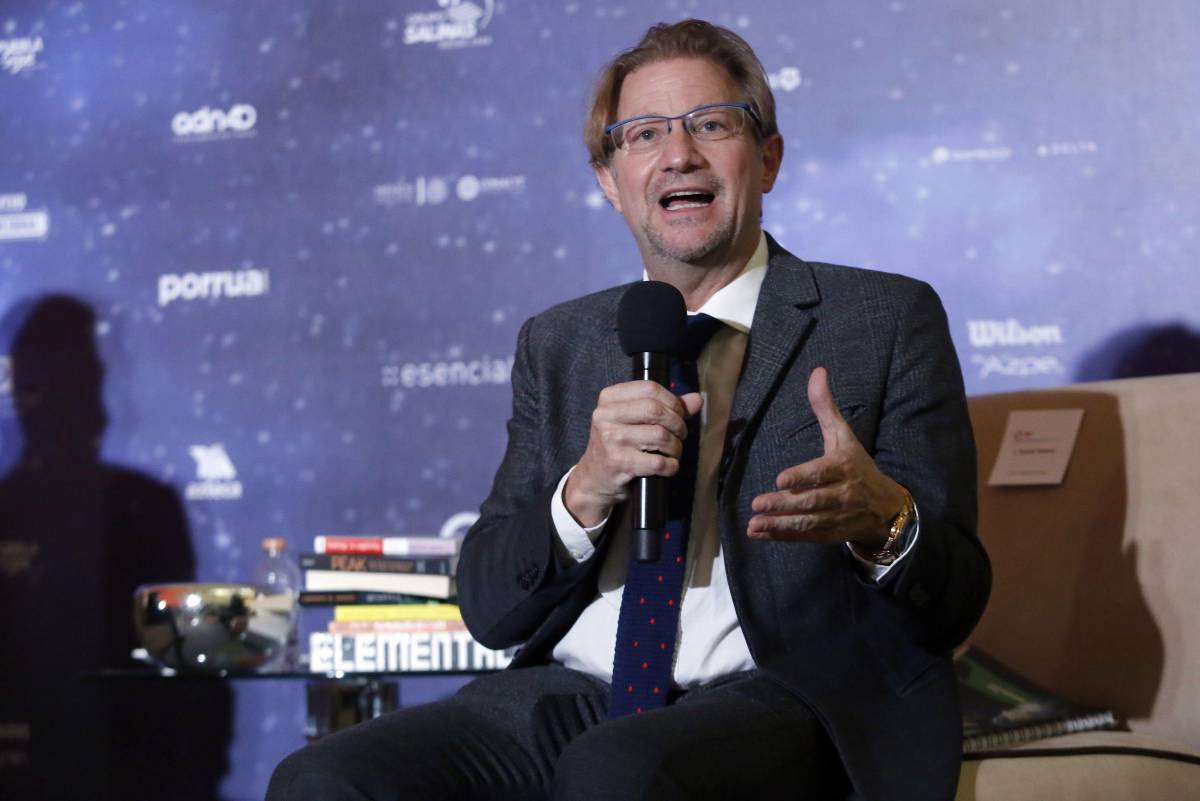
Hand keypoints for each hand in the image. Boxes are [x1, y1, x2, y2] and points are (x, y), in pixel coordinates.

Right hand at [565, 381, 703, 526]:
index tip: (678, 414)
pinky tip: (668, 466)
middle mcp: (605, 416)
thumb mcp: (634, 420)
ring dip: (676, 447)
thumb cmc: (618, 445)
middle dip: (677, 424)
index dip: (672, 401)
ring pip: (661, 435)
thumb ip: (665, 407)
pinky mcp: (619, 462)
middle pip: (656, 410)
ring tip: (673, 452)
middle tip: (680, 434)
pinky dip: (671, 466)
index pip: (650, 388)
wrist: (594, 478)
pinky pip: (659, 461)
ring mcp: (611, 439)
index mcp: (608, 399)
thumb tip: (697, 399)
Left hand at [747, 367, 905, 546]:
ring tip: (755, 523)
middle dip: (784, 504)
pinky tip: (760, 533)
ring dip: (779, 524)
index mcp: (844, 468)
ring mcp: (836, 517)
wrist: (886, 508)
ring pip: (806, 522)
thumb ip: (826, 408)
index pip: (821, 473)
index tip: (780, 479)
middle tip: (758, 503)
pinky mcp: (830, 534)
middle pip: (811, 501)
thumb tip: (817, 371)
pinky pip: (805, 536)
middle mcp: (842, 494)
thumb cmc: (858, 466)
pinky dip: (782, 536)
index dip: (801, 477)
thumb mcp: (844, 436)